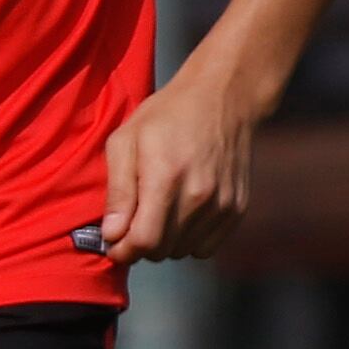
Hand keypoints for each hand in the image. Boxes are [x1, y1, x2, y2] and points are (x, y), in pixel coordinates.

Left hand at [97, 61, 264, 263]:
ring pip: (182, 251)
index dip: (123, 250)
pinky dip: (188, 240)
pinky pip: (205, 247)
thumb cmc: (167, 115)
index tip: (113, 244)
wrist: (223, 98)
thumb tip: (112, 234)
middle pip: (162, 251)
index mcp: (166, 177)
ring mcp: (222, 205)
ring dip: (164, 243)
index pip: (144, 241)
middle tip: (130, 225)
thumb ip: (117, 190)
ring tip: (156, 213)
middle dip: (139, 246)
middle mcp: (199, 196)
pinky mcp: (236, 209)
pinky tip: (179, 215)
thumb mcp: (126, 140)